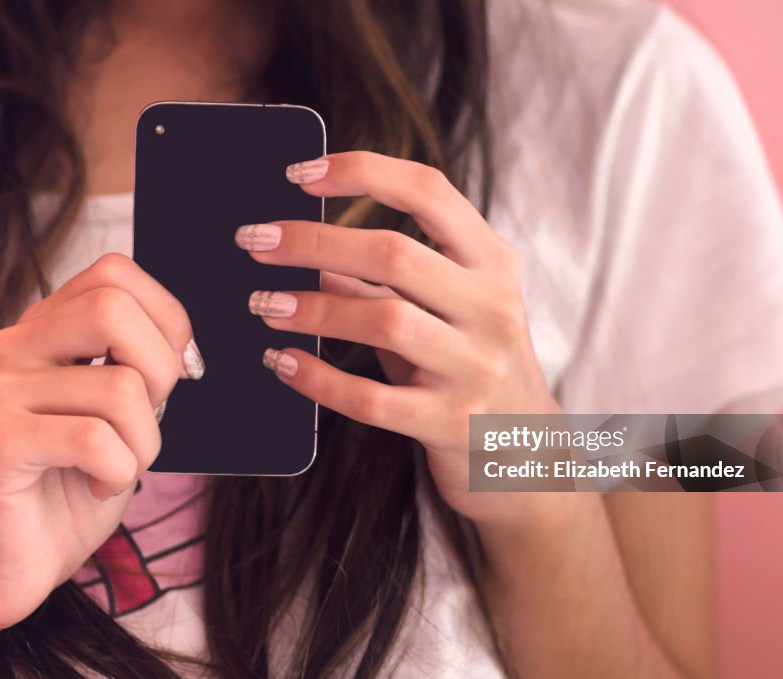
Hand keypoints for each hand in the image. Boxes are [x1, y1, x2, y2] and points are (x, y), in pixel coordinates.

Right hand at [0, 253, 200, 630]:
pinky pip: (94, 439)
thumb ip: (139, 363)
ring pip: (119, 388)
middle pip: (112, 308)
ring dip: (145, 443)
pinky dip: (119, 471)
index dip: (165, 317)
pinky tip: (98, 487)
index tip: (175, 373)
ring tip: (119, 468)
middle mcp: (12, 347)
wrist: (14, 560)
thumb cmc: (76, 481)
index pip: (113, 272)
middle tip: (150, 419)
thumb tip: (183, 350)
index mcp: (43, 329)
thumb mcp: (122, 410)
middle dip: (160, 370)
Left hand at [238, 152, 558, 523]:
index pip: (429, 191)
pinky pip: (371, 399)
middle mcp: (491, 308)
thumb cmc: (473, 366)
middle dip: (313, 240)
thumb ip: (389, 278)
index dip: (361, 171)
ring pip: (383, 321)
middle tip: (254, 241)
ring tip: (261, 303)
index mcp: (493, 263)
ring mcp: (476, 368)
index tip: (299, 173)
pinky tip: (283, 362)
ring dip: (310, 307)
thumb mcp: (447, 309)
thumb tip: (309, 245)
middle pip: (394, 253)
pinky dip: (318, 378)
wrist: (528, 457)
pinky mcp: (451, 423)